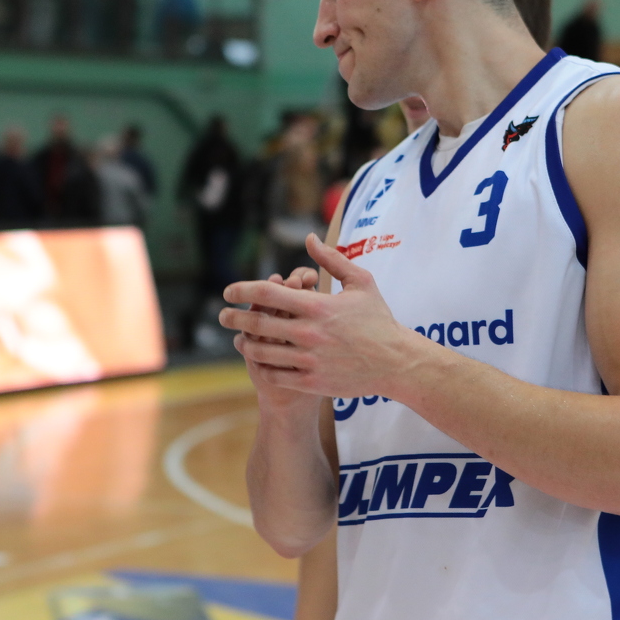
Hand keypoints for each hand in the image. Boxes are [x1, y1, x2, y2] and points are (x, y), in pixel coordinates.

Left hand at [219, 235, 422, 401]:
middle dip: (234, 317)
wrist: (396, 362)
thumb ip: (332, 259)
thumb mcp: (361, 282)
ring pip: (262, 351)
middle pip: (257, 322)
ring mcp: (309, 359)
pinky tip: (259, 361)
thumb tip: (309, 238)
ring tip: (240, 339)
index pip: (267, 293)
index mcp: (317, 305)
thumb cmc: (378, 319)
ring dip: (245, 344)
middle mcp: (309, 332)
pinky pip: (275, 375)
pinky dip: (262, 368)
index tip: (228, 291)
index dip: (242, 290)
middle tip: (223, 315)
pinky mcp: (312, 382)